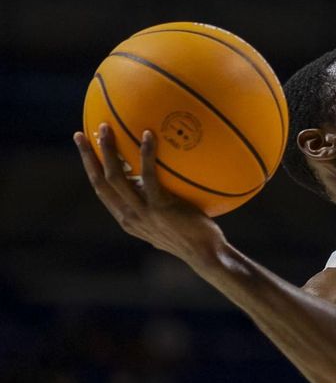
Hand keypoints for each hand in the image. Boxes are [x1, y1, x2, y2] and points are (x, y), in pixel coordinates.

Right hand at [75, 123, 225, 265]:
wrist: (206, 254)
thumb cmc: (193, 237)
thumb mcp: (166, 222)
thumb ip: (155, 205)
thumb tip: (155, 182)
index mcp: (127, 219)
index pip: (101, 190)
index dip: (90, 169)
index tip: (85, 150)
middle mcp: (129, 216)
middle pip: (100, 181)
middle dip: (88, 157)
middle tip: (82, 134)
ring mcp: (143, 212)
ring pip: (116, 176)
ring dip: (108, 150)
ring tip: (106, 128)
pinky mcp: (161, 207)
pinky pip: (149, 175)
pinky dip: (145, 154)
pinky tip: (148, 135)